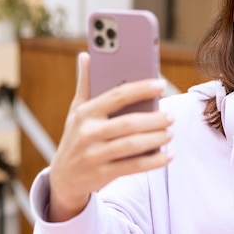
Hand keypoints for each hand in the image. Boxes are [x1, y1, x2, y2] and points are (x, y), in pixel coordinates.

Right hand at [48, 52, 173, 221]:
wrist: (62, 178)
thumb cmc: (76, 137)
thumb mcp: (76, 111)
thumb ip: (85, 84)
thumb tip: (86, 55)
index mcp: (85, 113)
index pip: (117, 96)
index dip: (141, 89)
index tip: (160, 85)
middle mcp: (88, 133)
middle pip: (128, 123)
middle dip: (154, 120)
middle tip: (171, 117)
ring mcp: (94, 155)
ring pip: (132, 145)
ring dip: (156, 139)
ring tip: (170, 133)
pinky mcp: (102, 174)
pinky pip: (133, 166)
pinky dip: (154, 161)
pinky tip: (168, 155)